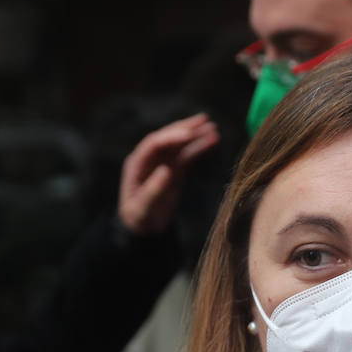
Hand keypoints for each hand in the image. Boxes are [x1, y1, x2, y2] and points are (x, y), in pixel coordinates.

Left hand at [118, 113, 218, 234]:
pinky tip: (212, 142)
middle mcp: (149, 160)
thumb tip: (166, 170)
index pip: (154, 143)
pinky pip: (187, 157)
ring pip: (180, 146)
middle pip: (168, 139)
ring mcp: (162, 164)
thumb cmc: (139, 219)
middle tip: (204, 121)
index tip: (189, 134)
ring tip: (214, 129)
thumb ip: (153, 189)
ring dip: (196, 137)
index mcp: (137, 164)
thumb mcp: (143, 207)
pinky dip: (199, 149)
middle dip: (185, 129)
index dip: (171, 137)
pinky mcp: (174, 171)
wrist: (144, 230)